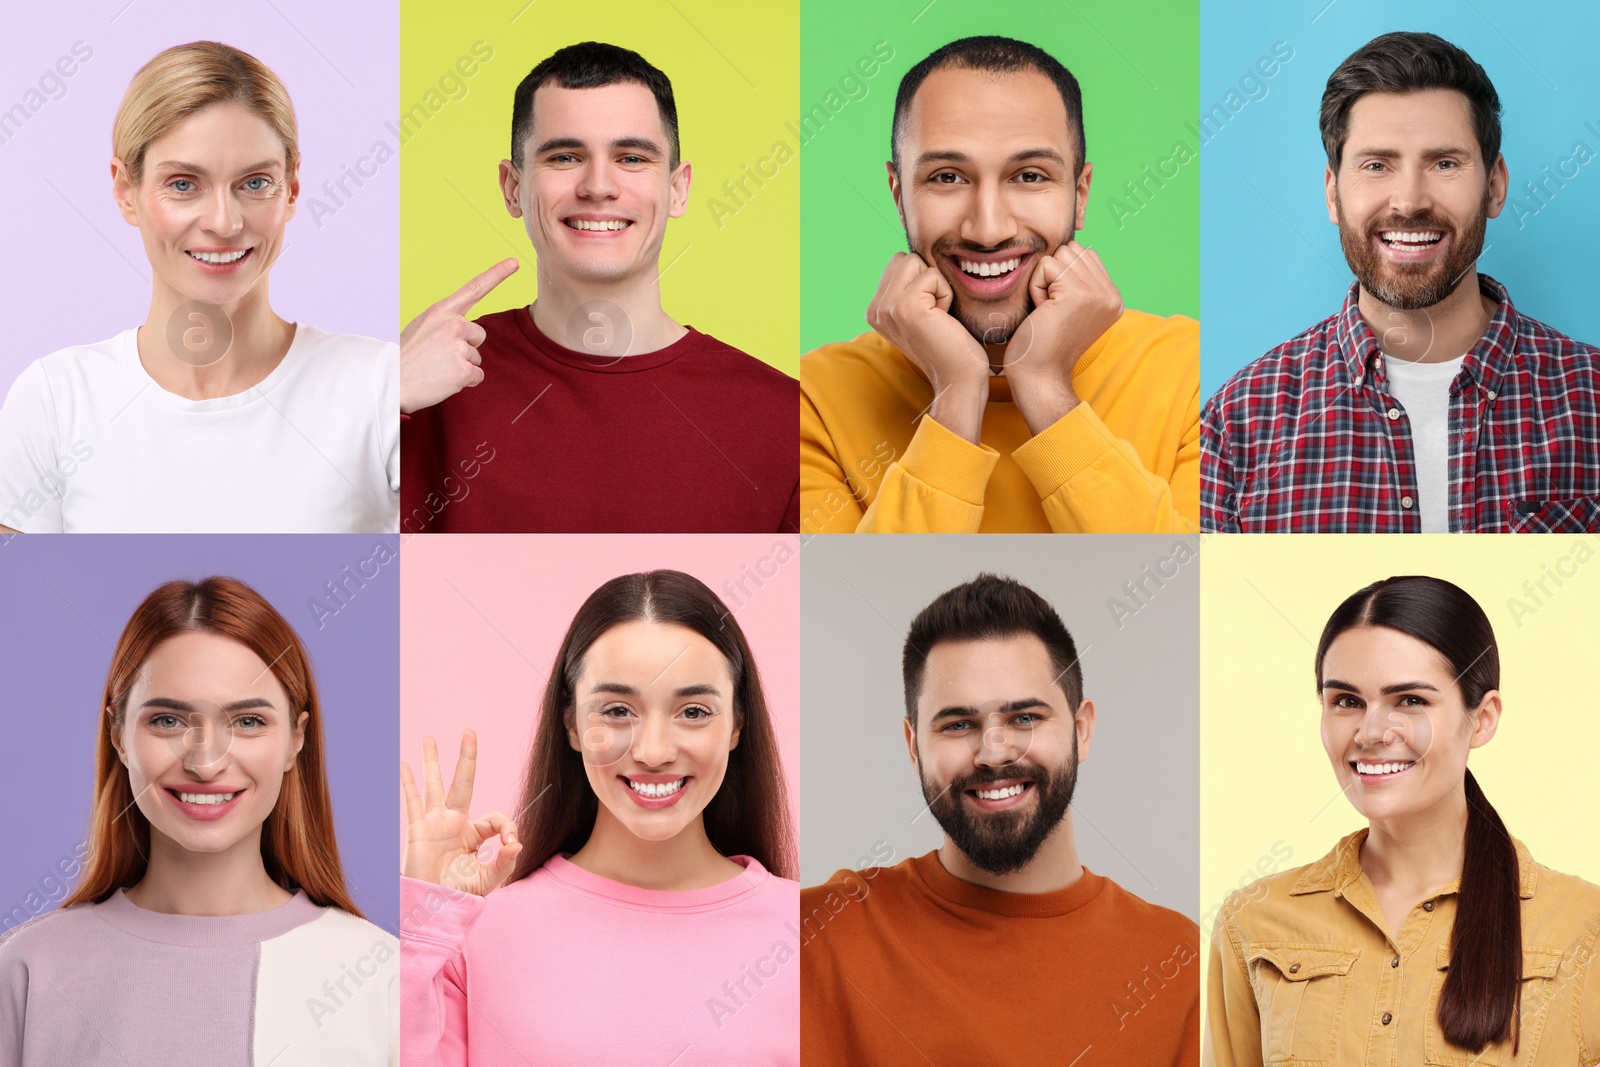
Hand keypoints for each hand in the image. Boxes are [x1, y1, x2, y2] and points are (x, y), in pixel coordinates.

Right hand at [400, 259, 518, 413]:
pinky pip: (477, 375)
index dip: (497, 274)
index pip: (474, 288)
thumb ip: (445, 323)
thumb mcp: (423, 327)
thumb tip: (465, 329)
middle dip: (466, 346)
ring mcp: (458, 346)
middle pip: (478, 334)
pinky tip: (444, 380)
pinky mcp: (463, 369)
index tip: (514, 263)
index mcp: (440, 311)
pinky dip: (464, 381)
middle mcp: (452, 324)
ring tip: (437, 368)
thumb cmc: (406, 357)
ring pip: (476, 357)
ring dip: (462, 366)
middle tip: (439, 356)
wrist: (391, 382)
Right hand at [400, 730, 522, 894]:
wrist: (433, 909)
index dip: (507, 826)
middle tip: (469, 731)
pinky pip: (413, 803)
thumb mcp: (488, 880)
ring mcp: (435, 824)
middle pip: (463, 782)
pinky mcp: (419, 830)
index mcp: (474, 834)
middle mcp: (455, 822)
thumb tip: (518, 844)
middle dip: (466, 757)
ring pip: (435, 785)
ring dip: (431, 761)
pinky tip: (404, 766)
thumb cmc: (459, 896)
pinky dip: (408, 784)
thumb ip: (504, 863)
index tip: (512, 843)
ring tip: (428, 738)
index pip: (495, 818)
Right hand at [866, 252, 990, 442]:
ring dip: (936, 285)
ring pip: (915, 261)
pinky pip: (932, 275)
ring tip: (938, 315)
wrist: (958, 377)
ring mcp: (887, 309)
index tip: (929, 312)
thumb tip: (914, 255)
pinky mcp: (905, 307)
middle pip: (904, 258)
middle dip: (927, 278)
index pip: (897, 263)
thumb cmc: (949, 344)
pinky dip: (946, 293)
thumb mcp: (921, 312)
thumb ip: (909, 287)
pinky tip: (943, 318)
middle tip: (935, 313)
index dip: (922, 280)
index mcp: (875, 310)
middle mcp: (875, 309)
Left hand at [1003, 241, 1122, 434]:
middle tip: (1051, 310)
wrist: (1040, 375)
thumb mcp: (1070, 308)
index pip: (1085, 254)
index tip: (1059, 308)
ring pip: (1060, 255)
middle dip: (1052, 275)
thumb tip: (1066, 248)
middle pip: (1073, 250)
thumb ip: (1078, 280)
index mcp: (1113, 298)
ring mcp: (1097, 293)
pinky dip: (1036, 286)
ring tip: (1047, 310)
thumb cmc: (1044, 343)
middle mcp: (1111, 295)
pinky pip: (1046, 265)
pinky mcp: (1077, 294)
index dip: (1061, 275)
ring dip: (1043, 281)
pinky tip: (1041, 311)